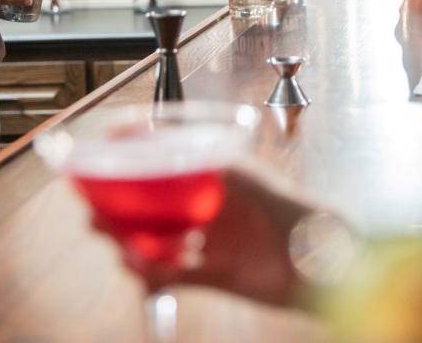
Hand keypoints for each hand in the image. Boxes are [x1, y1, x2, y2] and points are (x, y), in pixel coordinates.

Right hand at [110, 167, 323, 309]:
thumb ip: (226, 174)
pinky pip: (170, 275)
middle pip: (153, 200)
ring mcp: (209, 239)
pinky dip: (152, 275)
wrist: (326, 269)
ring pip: (155, 238)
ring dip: (130, 241)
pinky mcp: (212, 274)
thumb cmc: (303, 217)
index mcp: (219, 174)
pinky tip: (145, 272)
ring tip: (119, 245)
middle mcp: (210, 204)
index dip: (136, 148)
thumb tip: (192, 159)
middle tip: (95, 210)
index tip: (105, 146)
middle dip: (120, 204)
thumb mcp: (259, 186)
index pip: (170, 153)